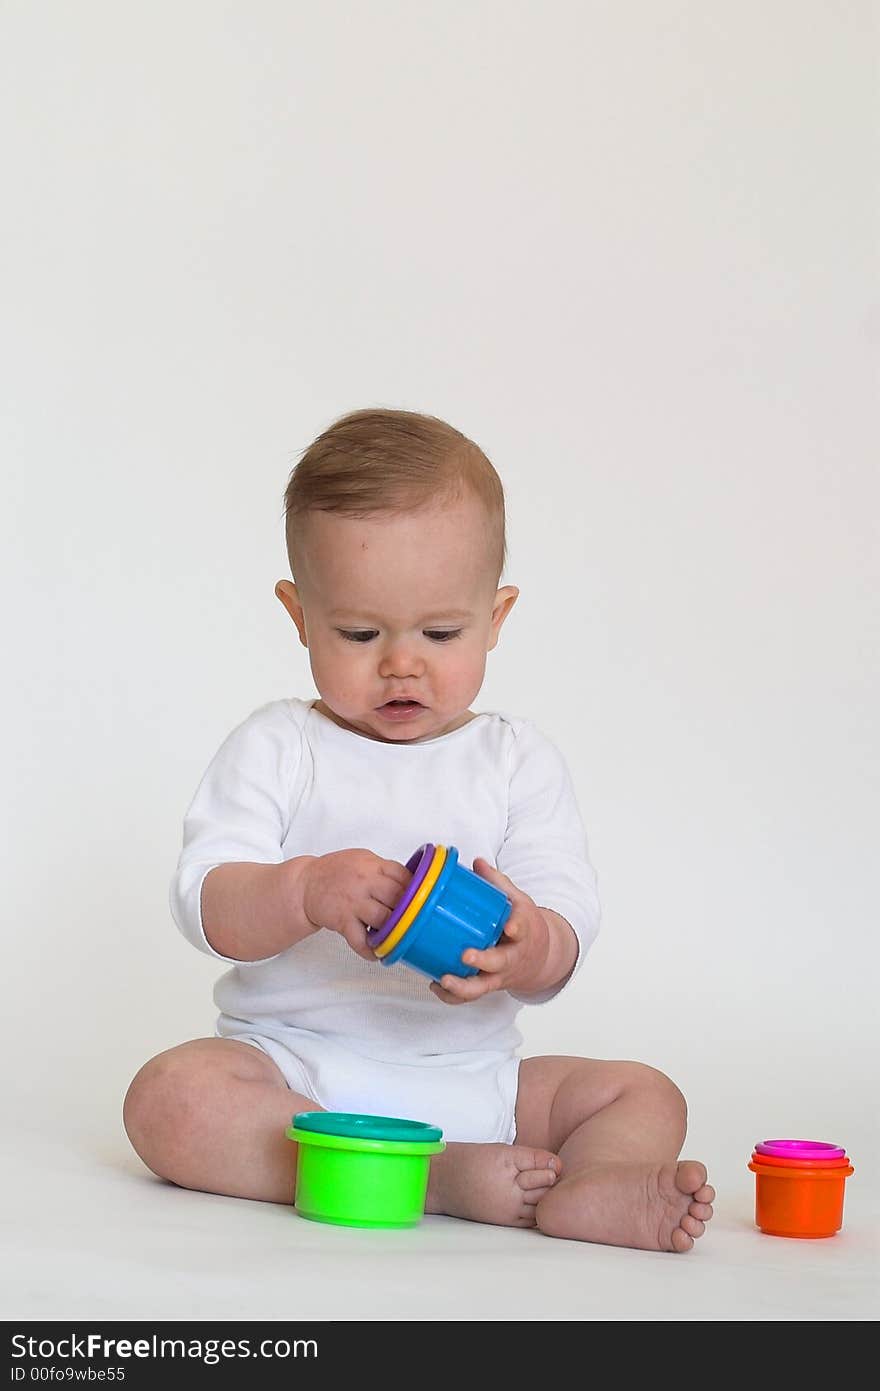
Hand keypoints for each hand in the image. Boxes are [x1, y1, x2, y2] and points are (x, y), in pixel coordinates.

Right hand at [302, 850, 410, 961]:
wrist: (305, 885)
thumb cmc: (334, 872)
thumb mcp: (362, 860)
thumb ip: (384, 870)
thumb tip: (412, 883)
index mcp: (371, 864)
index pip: (403, 875)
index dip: (416, 889)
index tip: (420, 899)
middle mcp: (364, 881)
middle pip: (398, 896)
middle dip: (408, 910)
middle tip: (412, 918)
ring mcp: (353, 902)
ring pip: (384, 918)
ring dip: (394, 930)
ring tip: (397, 935)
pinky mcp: (342, 920)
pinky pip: (360, 940)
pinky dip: (370, 950)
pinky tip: (376, 953)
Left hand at [429, 858, 551, 1004]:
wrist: (541, 957)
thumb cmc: (523, 924)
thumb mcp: (518, 901)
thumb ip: (497, 883)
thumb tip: (476, 862)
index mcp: (522, 933)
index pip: (522, 930)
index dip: (517, 928)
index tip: (510, 926)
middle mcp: (511, 958)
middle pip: (499, 963)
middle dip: (483, 961)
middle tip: (466, 955)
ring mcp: (498, 975)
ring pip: (482, 987)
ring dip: (463, 986)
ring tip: (444, 979)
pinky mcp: (486, 985)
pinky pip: (469, 996)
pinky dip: (452, 995)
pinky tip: (435, 984)